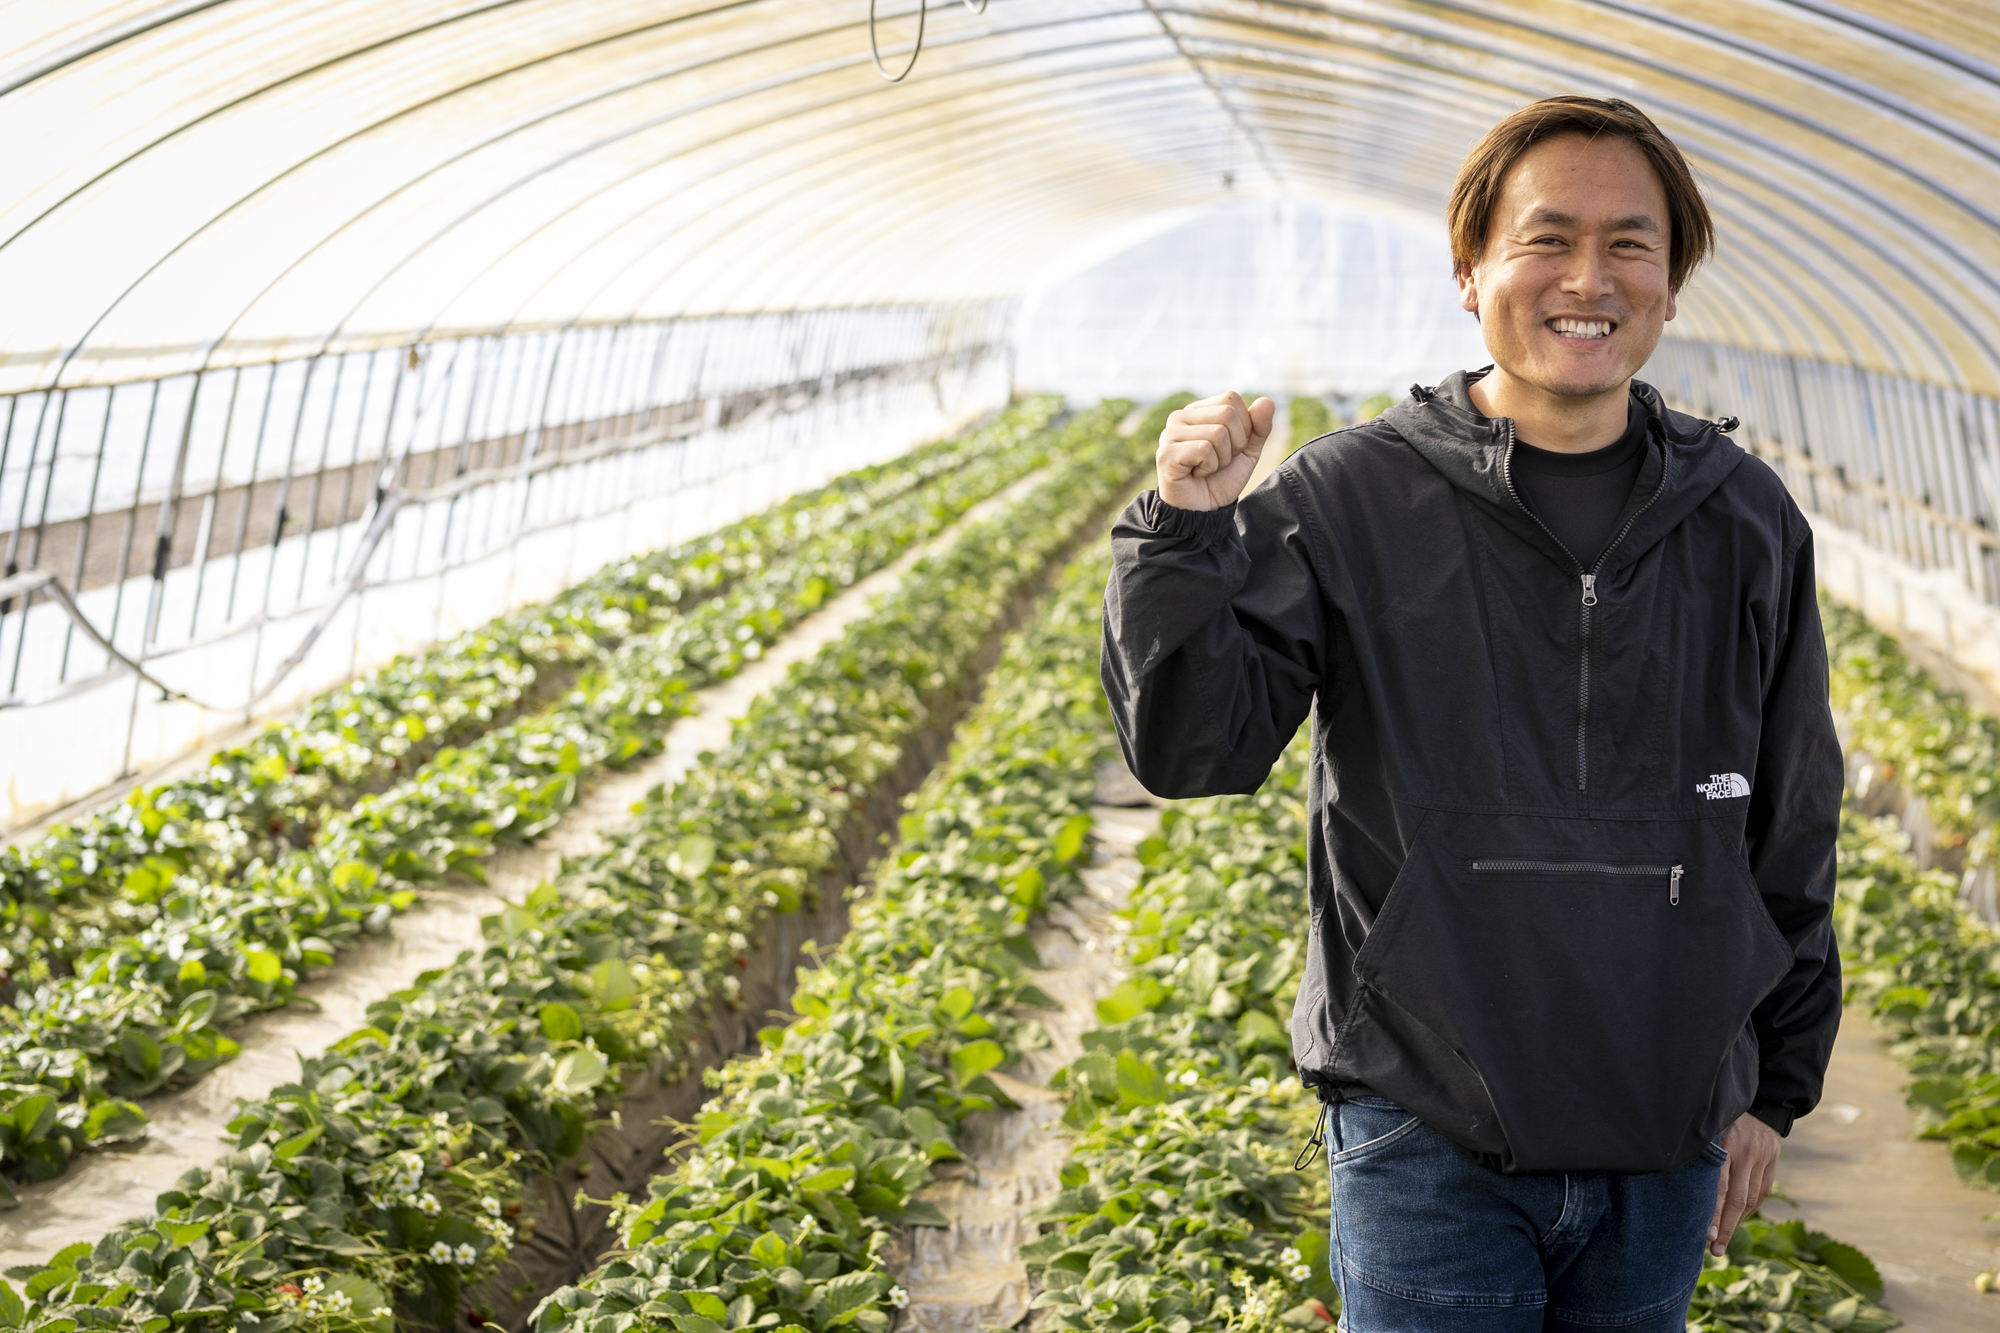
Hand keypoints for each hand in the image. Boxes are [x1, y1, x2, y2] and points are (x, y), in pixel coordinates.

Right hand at [1156, 391, 1276, 511]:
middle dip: (1234, 444)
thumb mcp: (1247, 451)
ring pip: (1218, 432)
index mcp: (1198, 411)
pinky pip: (1204, 450)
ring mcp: (1170, 434)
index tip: (1230, 447)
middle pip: (1227, 413)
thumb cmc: (1221, 479)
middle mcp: (1180, 417)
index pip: (1231, 399)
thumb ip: (1259, 426)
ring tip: (1207, 469)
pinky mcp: (1167, 453)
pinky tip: (1197, 474)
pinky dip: (1210, 467)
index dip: (1243, 426)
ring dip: (1222, 459)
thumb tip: (1267, 401)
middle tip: (1219, 461)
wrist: (1204, 511)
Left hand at [1709, 1112, 1780, 1255]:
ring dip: (1738, 1222)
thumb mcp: (1706, 1122)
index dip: (1713, 1212)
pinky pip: (1762, 1192)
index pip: (1720, 1187)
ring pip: (1752, 1199)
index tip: (1705, 1234)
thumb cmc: (1720, 1110)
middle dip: (1725, 1228)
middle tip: (1715, 1251)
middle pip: (1737, 1200)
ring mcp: (1763, 1158)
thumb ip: (1696, 1145)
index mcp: (1727, 1143)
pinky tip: (1738, 1219)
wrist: (1760, 1098)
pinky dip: (1750, 1209)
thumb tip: (1672, 1167)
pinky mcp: (1773, 1162)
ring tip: (1723, 1241)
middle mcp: (1747, 1153)